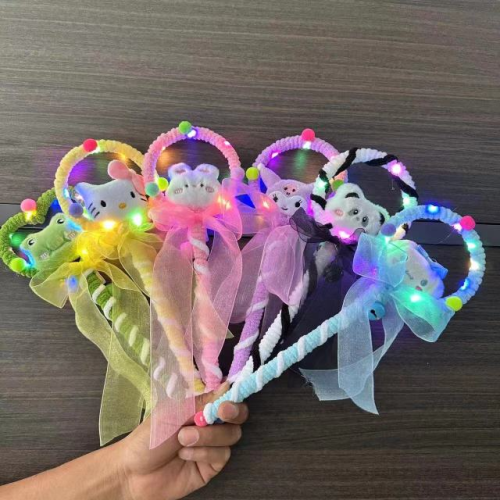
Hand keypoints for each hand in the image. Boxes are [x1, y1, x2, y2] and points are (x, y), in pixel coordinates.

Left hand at [119, 383, 248, 499]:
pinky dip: (204, 452)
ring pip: (231, 435)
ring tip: (183, 438)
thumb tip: (228, 385)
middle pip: (239, 415)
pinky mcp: (212, 466)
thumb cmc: (150, 436)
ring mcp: (213, 445)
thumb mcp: (173, 413)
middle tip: (220, 412)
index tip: (226, 399)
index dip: (234, 396)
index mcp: (202, 407)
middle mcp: (211, 424)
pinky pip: (222, 455)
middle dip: (233, 412)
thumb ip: (202, 401)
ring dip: (208, 435)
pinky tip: (185, 454)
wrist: (133, 472)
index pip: (228, 396)